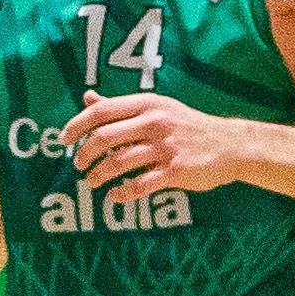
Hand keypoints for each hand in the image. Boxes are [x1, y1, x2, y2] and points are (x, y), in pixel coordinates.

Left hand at [63, 89, 241, 203]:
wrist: (230, 145)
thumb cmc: (187, 125)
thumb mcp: (157, 107)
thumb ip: (121, 106)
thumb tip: (87, 98)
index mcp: (146, 104)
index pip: (101, 111)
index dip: (77, 126)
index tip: (64, 140)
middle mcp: (154, 121)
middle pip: (104, 137)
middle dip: (84, 154)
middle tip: (78, 165)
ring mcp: (166, 146)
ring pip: (118, 162)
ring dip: (99, 175)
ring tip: (93, 182)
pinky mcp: (176, 170)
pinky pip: (140, 185)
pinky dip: (123, 194)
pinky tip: (116, 197)